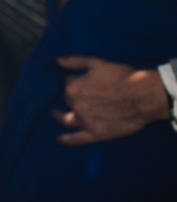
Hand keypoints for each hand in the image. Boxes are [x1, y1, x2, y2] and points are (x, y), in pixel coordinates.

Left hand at [52, 55, 170, 146]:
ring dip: (60, 117)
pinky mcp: (96, 134)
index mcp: (74, 88)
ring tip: (57, 115)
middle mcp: (76, 105)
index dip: (74, 80)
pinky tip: (60, 139)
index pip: (68, 83)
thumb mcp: (97, 63)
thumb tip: (59, 61)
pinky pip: (77, 139)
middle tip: (79, 96)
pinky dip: (67, 140)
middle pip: (68, 100)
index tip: (80, 80)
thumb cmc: (122, 77)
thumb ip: (75, 62)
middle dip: (71, 96)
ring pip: (67, 120)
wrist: (143, 97)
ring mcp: (85, 121)